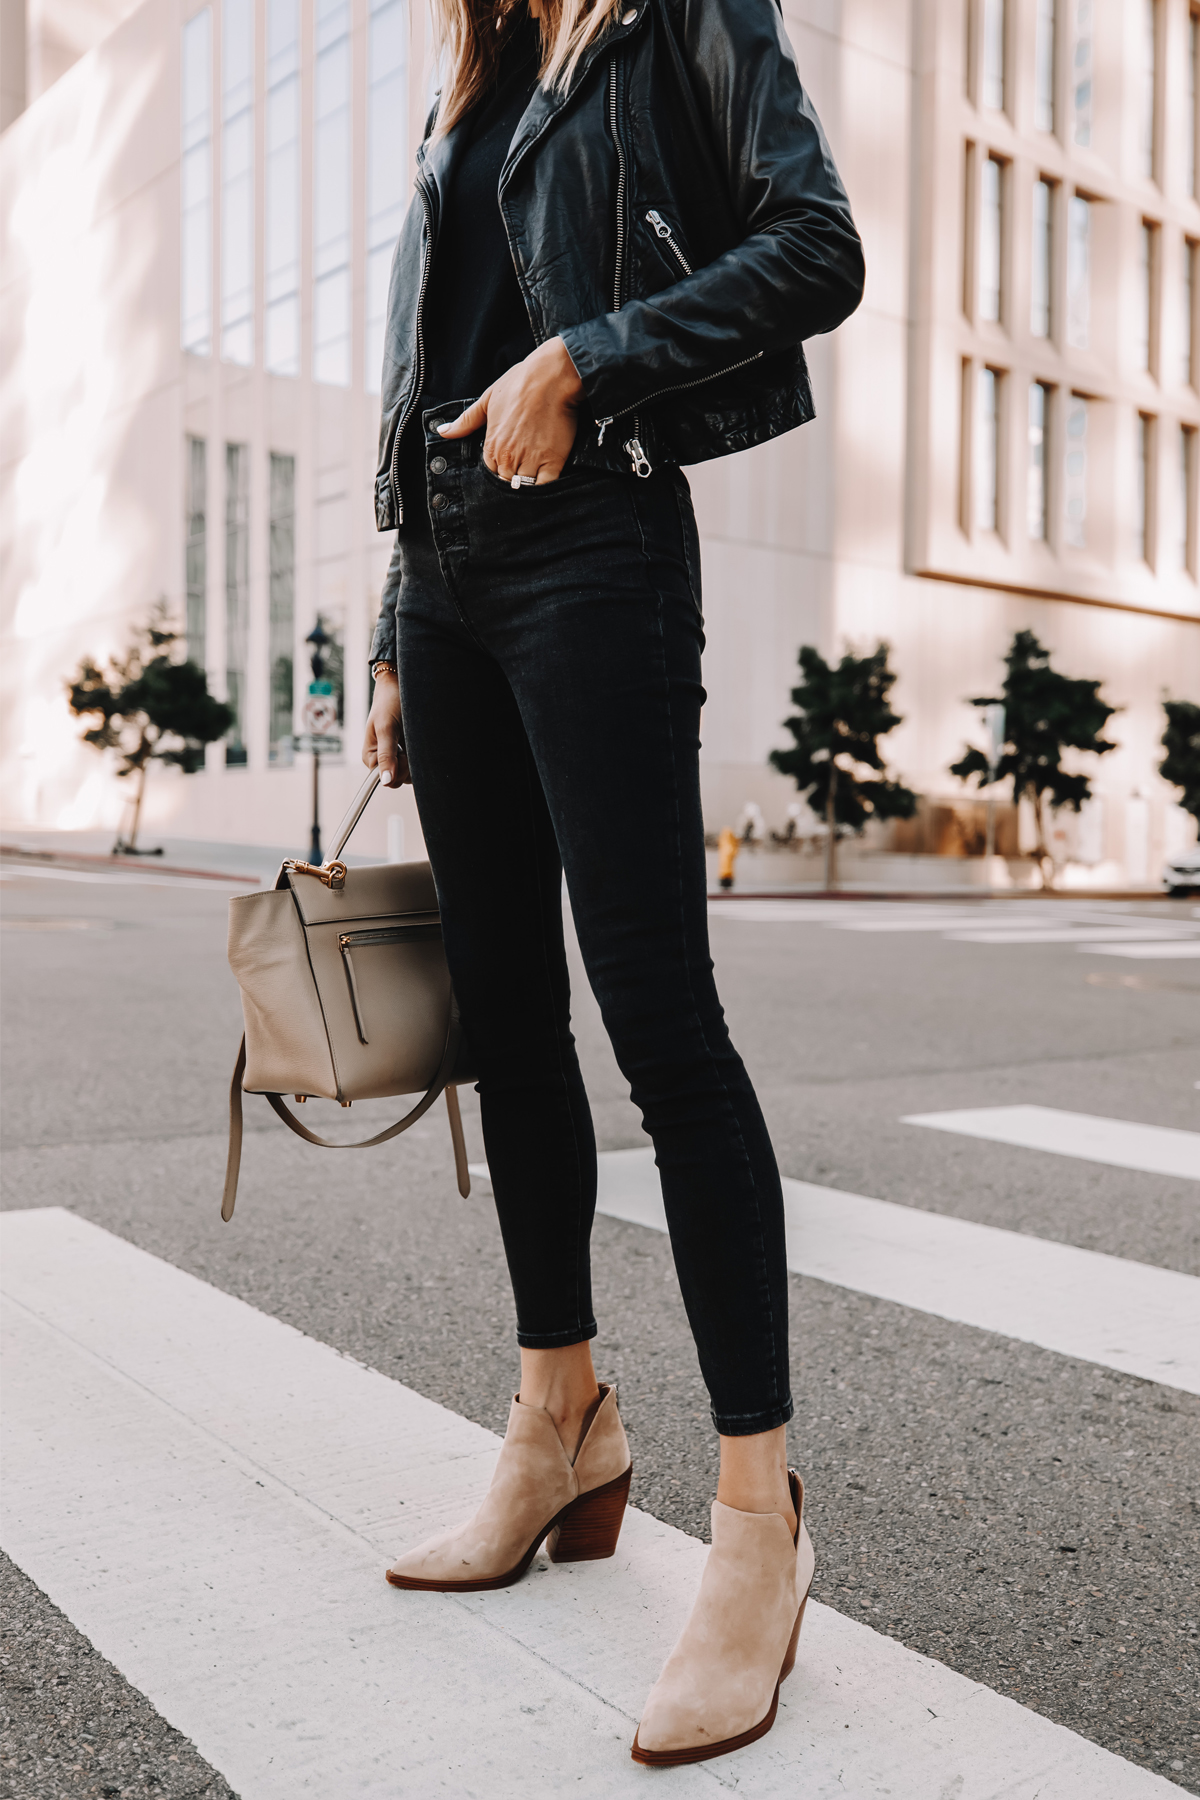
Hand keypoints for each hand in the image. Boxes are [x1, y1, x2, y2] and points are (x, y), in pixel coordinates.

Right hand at [362, 668, 409, 787]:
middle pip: (400, 778)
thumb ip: (386, 755)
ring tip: (411, 737)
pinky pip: (417, 763)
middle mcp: (382, 759)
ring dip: (416, 757)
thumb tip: (385, 781)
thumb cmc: (389, 703)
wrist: (400, 686)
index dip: (398, 769)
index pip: (387, 779)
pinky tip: (416, 738)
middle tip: (408, 741)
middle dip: (408, 763)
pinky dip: (421, 753)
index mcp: (371, 756)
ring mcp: (395, 757)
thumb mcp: (386, 728)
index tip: (402, 753)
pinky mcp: (407, 752)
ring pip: (411, 772)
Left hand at [438, 337, 583, 483]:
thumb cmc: (520, 383)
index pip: (490, 473)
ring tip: (534, 475)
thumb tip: (442, 431)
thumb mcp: (487, 399)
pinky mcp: (552, 462)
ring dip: (528, 485)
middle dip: (513, 481)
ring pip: (524, 488)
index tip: (508, 464)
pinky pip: (545, 487)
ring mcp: (530, 461)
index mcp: (492, 444)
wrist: (552, 376)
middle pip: (506, 483)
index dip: (498, 471)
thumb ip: (466, 421)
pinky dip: (545, 488)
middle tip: (522, 471)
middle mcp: (508, 457)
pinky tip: (546, 479)